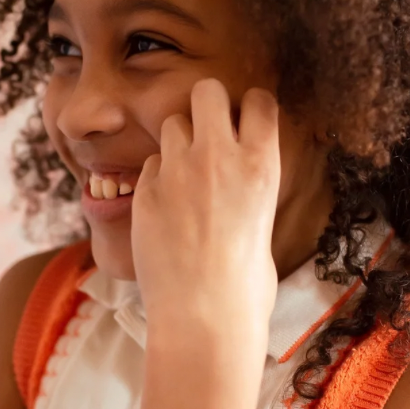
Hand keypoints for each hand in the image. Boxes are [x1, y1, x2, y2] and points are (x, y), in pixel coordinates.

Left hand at [130, 78, 280, 356]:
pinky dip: (156, 179)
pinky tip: (164, 210)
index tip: (244, 126)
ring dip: (178, 142)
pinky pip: (149, 166)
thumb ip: (247, 194)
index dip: (249, 109)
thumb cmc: (245, 288)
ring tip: (183, 179)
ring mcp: (178, 171)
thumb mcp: (264, 228)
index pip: (259, 100)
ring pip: (172, 124)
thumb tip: (237, 190)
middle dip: (207, 106)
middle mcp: (219, 156)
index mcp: (262, 164)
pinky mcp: (145, 192)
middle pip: (207, 91)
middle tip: (207, 138)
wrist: (204, 318)